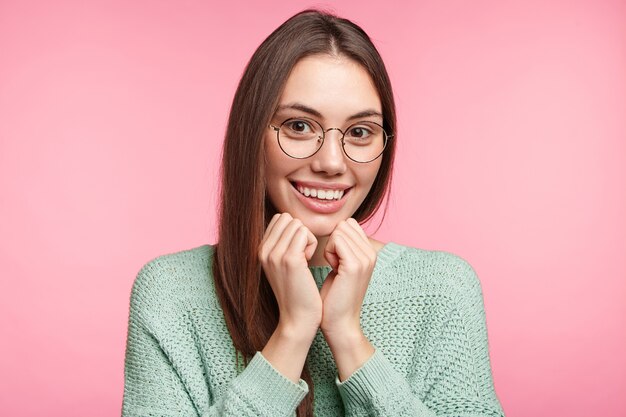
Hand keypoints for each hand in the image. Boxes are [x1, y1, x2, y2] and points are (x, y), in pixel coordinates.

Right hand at [258, 213, 321, 337]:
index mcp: (260, 250)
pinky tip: (309, 262)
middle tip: (303, 256)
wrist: (298, 319)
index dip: (294, 231)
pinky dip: (312, 244)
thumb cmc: (297, 292)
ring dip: (307, 239)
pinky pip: (305, 233)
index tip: (297, 252)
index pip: (280, 219)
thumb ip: (282, 244)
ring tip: (305, 261)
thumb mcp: (283, 265)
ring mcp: (274, 254)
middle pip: (288, 218)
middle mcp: (263, 250)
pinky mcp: (290, 259)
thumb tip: (293, 222)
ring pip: (297, 224)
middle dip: (301, 232)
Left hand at [319, 218, 376, 338]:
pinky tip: (332, 269)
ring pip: (339, 230)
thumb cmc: (334, 296)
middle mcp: (372, 253)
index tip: (335, 260)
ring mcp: (366, 258)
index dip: (336, 238)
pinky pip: (336, 240)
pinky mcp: (355, 265)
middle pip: (344, 225)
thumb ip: (344, 247)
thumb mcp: (342, 266)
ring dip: (330, 247)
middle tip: (334, 264)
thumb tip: (338, 228)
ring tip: (334, 268)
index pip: (349, 224)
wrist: (339, 323)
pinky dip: (327, 252)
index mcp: (370, 252)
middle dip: (333, 241)